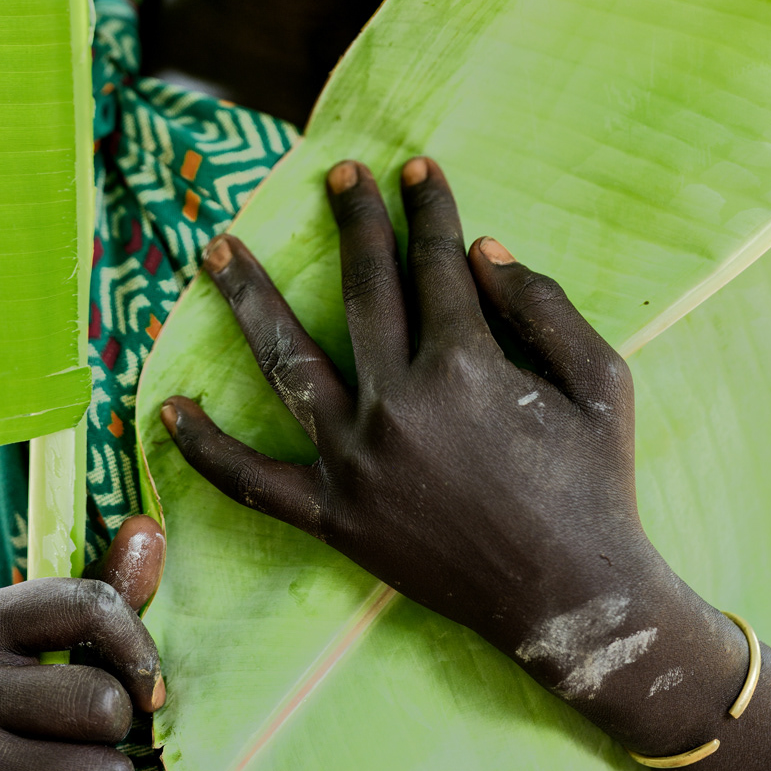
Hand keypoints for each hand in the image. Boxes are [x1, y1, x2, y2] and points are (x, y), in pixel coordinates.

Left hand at [159, 158, 734, 744]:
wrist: (576, 602)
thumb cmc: (597, 484)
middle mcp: (399, 404)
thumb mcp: (601, 378)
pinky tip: (169, 409)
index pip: (436, 261)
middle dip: (354, 222)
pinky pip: (257, 482)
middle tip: (339, 173)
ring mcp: (357, 462)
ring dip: (249, 300)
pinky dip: (209, 451)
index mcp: (465, 365)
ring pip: (288, 364)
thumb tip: (482, 250)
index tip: (415, 168)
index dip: (428, 208)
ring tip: (217, 249)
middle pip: (364, 289)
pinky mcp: (337, 518)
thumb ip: (543, 304)